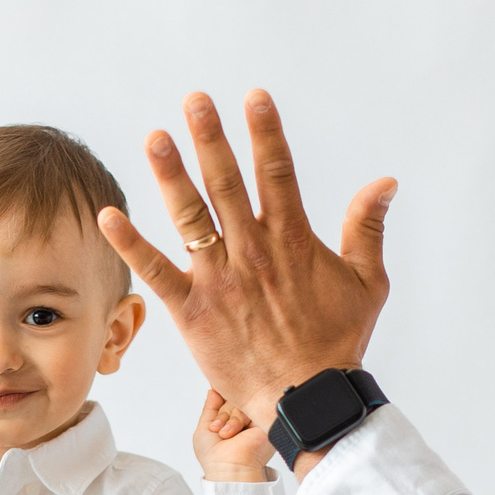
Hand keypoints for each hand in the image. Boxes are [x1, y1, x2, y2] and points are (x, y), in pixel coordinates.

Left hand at [97, 90, 396, 427]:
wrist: (306, 398)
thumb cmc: (338, 342)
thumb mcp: (367, 281)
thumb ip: (368, 227)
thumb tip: (386, 181)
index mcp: (293, 239)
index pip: (277, 171)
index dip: (265, 131)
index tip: (253, 96)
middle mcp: (252, 251)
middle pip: (227, 182)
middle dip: (211, 137)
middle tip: (194, 100)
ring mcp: (219, 279)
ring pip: (190, 216)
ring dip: (171, 175)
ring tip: (156, 138)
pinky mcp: (191, 310)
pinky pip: (155, 272)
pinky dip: (131, 244)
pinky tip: (109, 215)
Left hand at [193, 390, 271, 481]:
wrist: (229, 468)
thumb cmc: (214, 457)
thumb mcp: (203, 429)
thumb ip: (210, 408)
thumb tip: (213, 390)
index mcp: (230, 422)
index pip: (226, 401)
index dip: (220, 400)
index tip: (215, 400)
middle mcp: (243, 421)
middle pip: (232, 400)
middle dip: (221, 414)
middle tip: (216, 429)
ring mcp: (253, 421)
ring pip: (239, 403)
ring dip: (228, 419)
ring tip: (225, 435)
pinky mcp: (262, 422)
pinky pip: (247, 407)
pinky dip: (236, 420)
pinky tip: (234, 434)